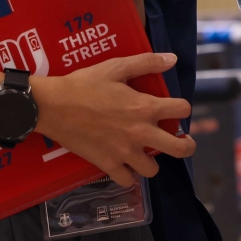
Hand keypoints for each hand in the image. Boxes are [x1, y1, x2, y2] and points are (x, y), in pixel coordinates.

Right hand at [33, 52, 195, 185]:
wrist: (53, 106)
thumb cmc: (85, 84)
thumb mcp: (116, 67)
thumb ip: (146, 63)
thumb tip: (172, 59)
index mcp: (145, 107)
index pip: (181, 110)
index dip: (182, 107)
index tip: (176, 108)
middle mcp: (141, 133)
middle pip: (178, 149)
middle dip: (186, 146)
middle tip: (182, 142)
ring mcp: (125, 153)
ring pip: (153, 169)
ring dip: (152, 160)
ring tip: (146, 152)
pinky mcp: (108, 165)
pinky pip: (128, 181)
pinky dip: (129, 175)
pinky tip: (126, 166)